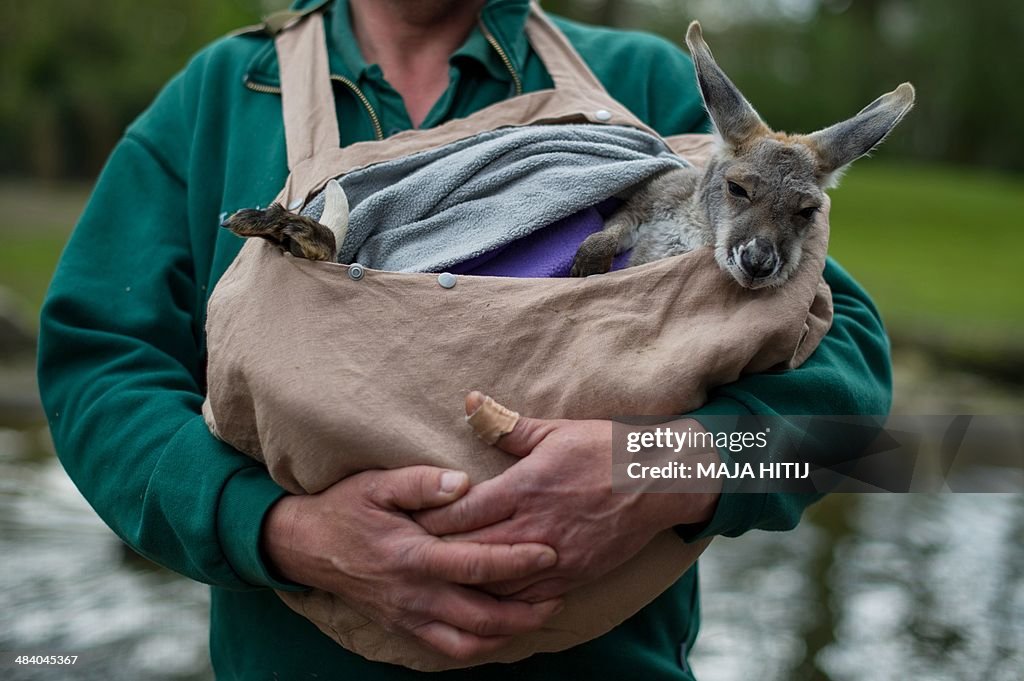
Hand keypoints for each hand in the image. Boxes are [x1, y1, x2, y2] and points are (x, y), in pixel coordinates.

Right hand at [260, 465, 561, 661]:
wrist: (305, 546)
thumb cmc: (346, 508)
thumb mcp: (379, 484)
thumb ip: (422, 482)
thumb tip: (463, 482)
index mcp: (413, 556)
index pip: (476, 566)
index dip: (517, 562)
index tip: (550, 553)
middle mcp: (413, 594)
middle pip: (482, 616)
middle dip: (526, 610)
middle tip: (559, 595)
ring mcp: (408, 616)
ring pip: (469, 643)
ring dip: (509, 634)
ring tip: (539, 616)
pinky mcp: (403, 627)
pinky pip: (448, 649)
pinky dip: (480, 646)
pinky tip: (502, 632)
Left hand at [416, 393, 719, 602]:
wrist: (660, 482)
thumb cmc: (605, 450)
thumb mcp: (554, 431)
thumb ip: (506, 425)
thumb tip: (471, 402)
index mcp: (523, 488)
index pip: (461, 512)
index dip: (429, 518)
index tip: (406, 520)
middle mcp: (533, 527)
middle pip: (470, 551)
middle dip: (438, 554)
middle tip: (411, 554)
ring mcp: (553, 557)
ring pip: (495, 582)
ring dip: (466, 581)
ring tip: (440, 578)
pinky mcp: (572, 576)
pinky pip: (527, 599)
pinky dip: (501, 599)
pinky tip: (484, 596)